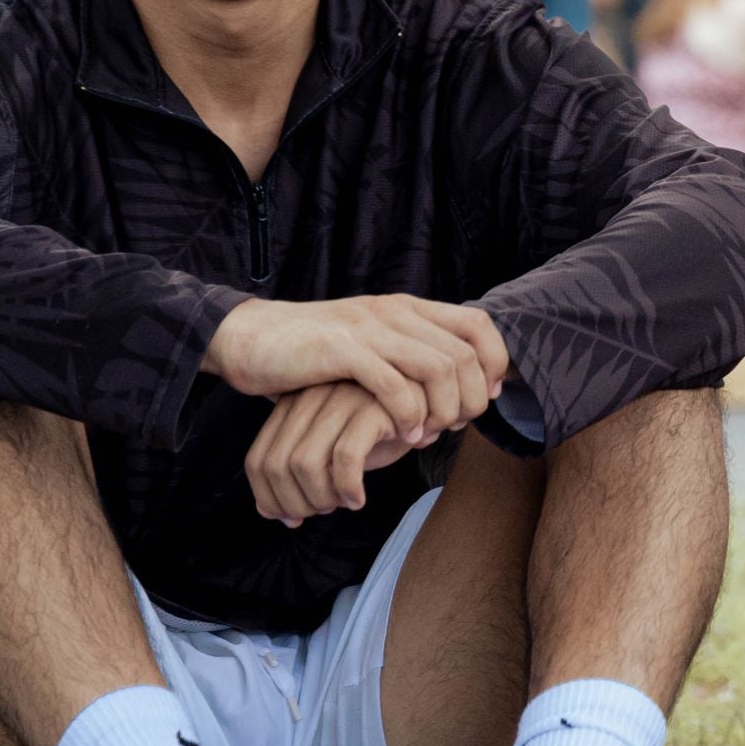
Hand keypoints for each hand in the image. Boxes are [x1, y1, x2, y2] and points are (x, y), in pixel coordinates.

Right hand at [203, 296, 510, 445]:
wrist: (250, 339)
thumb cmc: (314, 355)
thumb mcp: (372, 347)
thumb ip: (410, 359)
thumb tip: (458, 392)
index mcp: (406, 309)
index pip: (478, 324)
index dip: (494, 361)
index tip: (487, 397)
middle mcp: (394, 312)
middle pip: (466, 353)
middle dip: (472, 398)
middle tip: (457, 426)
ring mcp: (370, 329)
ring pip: (439, 368)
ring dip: (445, 409)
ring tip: (432, 434)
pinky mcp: (343, 351)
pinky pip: (395, 385)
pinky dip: (410, 416)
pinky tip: (405, 437)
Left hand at [245, 382, 415, 525]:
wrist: (427, 401)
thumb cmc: (376, 429)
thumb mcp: (331, 447)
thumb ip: (297, 473)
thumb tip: (268, 512)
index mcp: (291, 406)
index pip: (257, 461)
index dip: (268, 498)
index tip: (290, 518)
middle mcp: (309, 399)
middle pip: (277, 466)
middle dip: (294, 503)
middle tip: (320, 513)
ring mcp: (339, 401)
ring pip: (305, 464)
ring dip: (320, 497)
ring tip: (340, 504)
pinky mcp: (371, 408)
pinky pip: (346, 458)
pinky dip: (348, 487)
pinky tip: (359, 499)